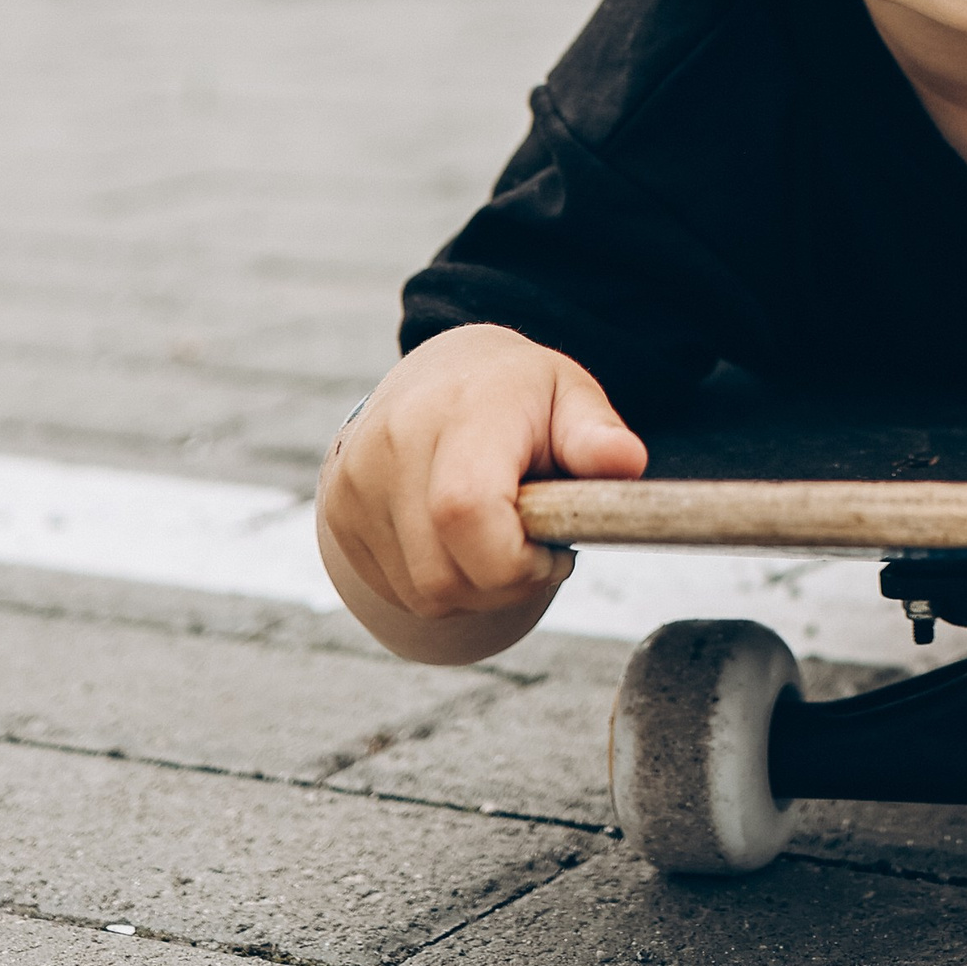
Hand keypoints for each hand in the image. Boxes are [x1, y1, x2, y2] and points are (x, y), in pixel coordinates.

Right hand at [317, 322, 643, 659]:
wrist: (439, 372)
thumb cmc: (517, 394)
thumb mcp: (570, 397)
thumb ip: (596, 435)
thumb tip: (627, 463)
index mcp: (462, 409)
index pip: (467, 511)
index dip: (516, 561)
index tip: (555, 551)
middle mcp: (395, 442)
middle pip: (444, 575)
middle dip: (504, 584)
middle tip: (535, 547)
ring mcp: (357, 481)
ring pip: (423, 593)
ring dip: (472, 588)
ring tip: (497, 533)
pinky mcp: (339, 513)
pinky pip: (397, 589)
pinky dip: (439, 582)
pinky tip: (457, 537)